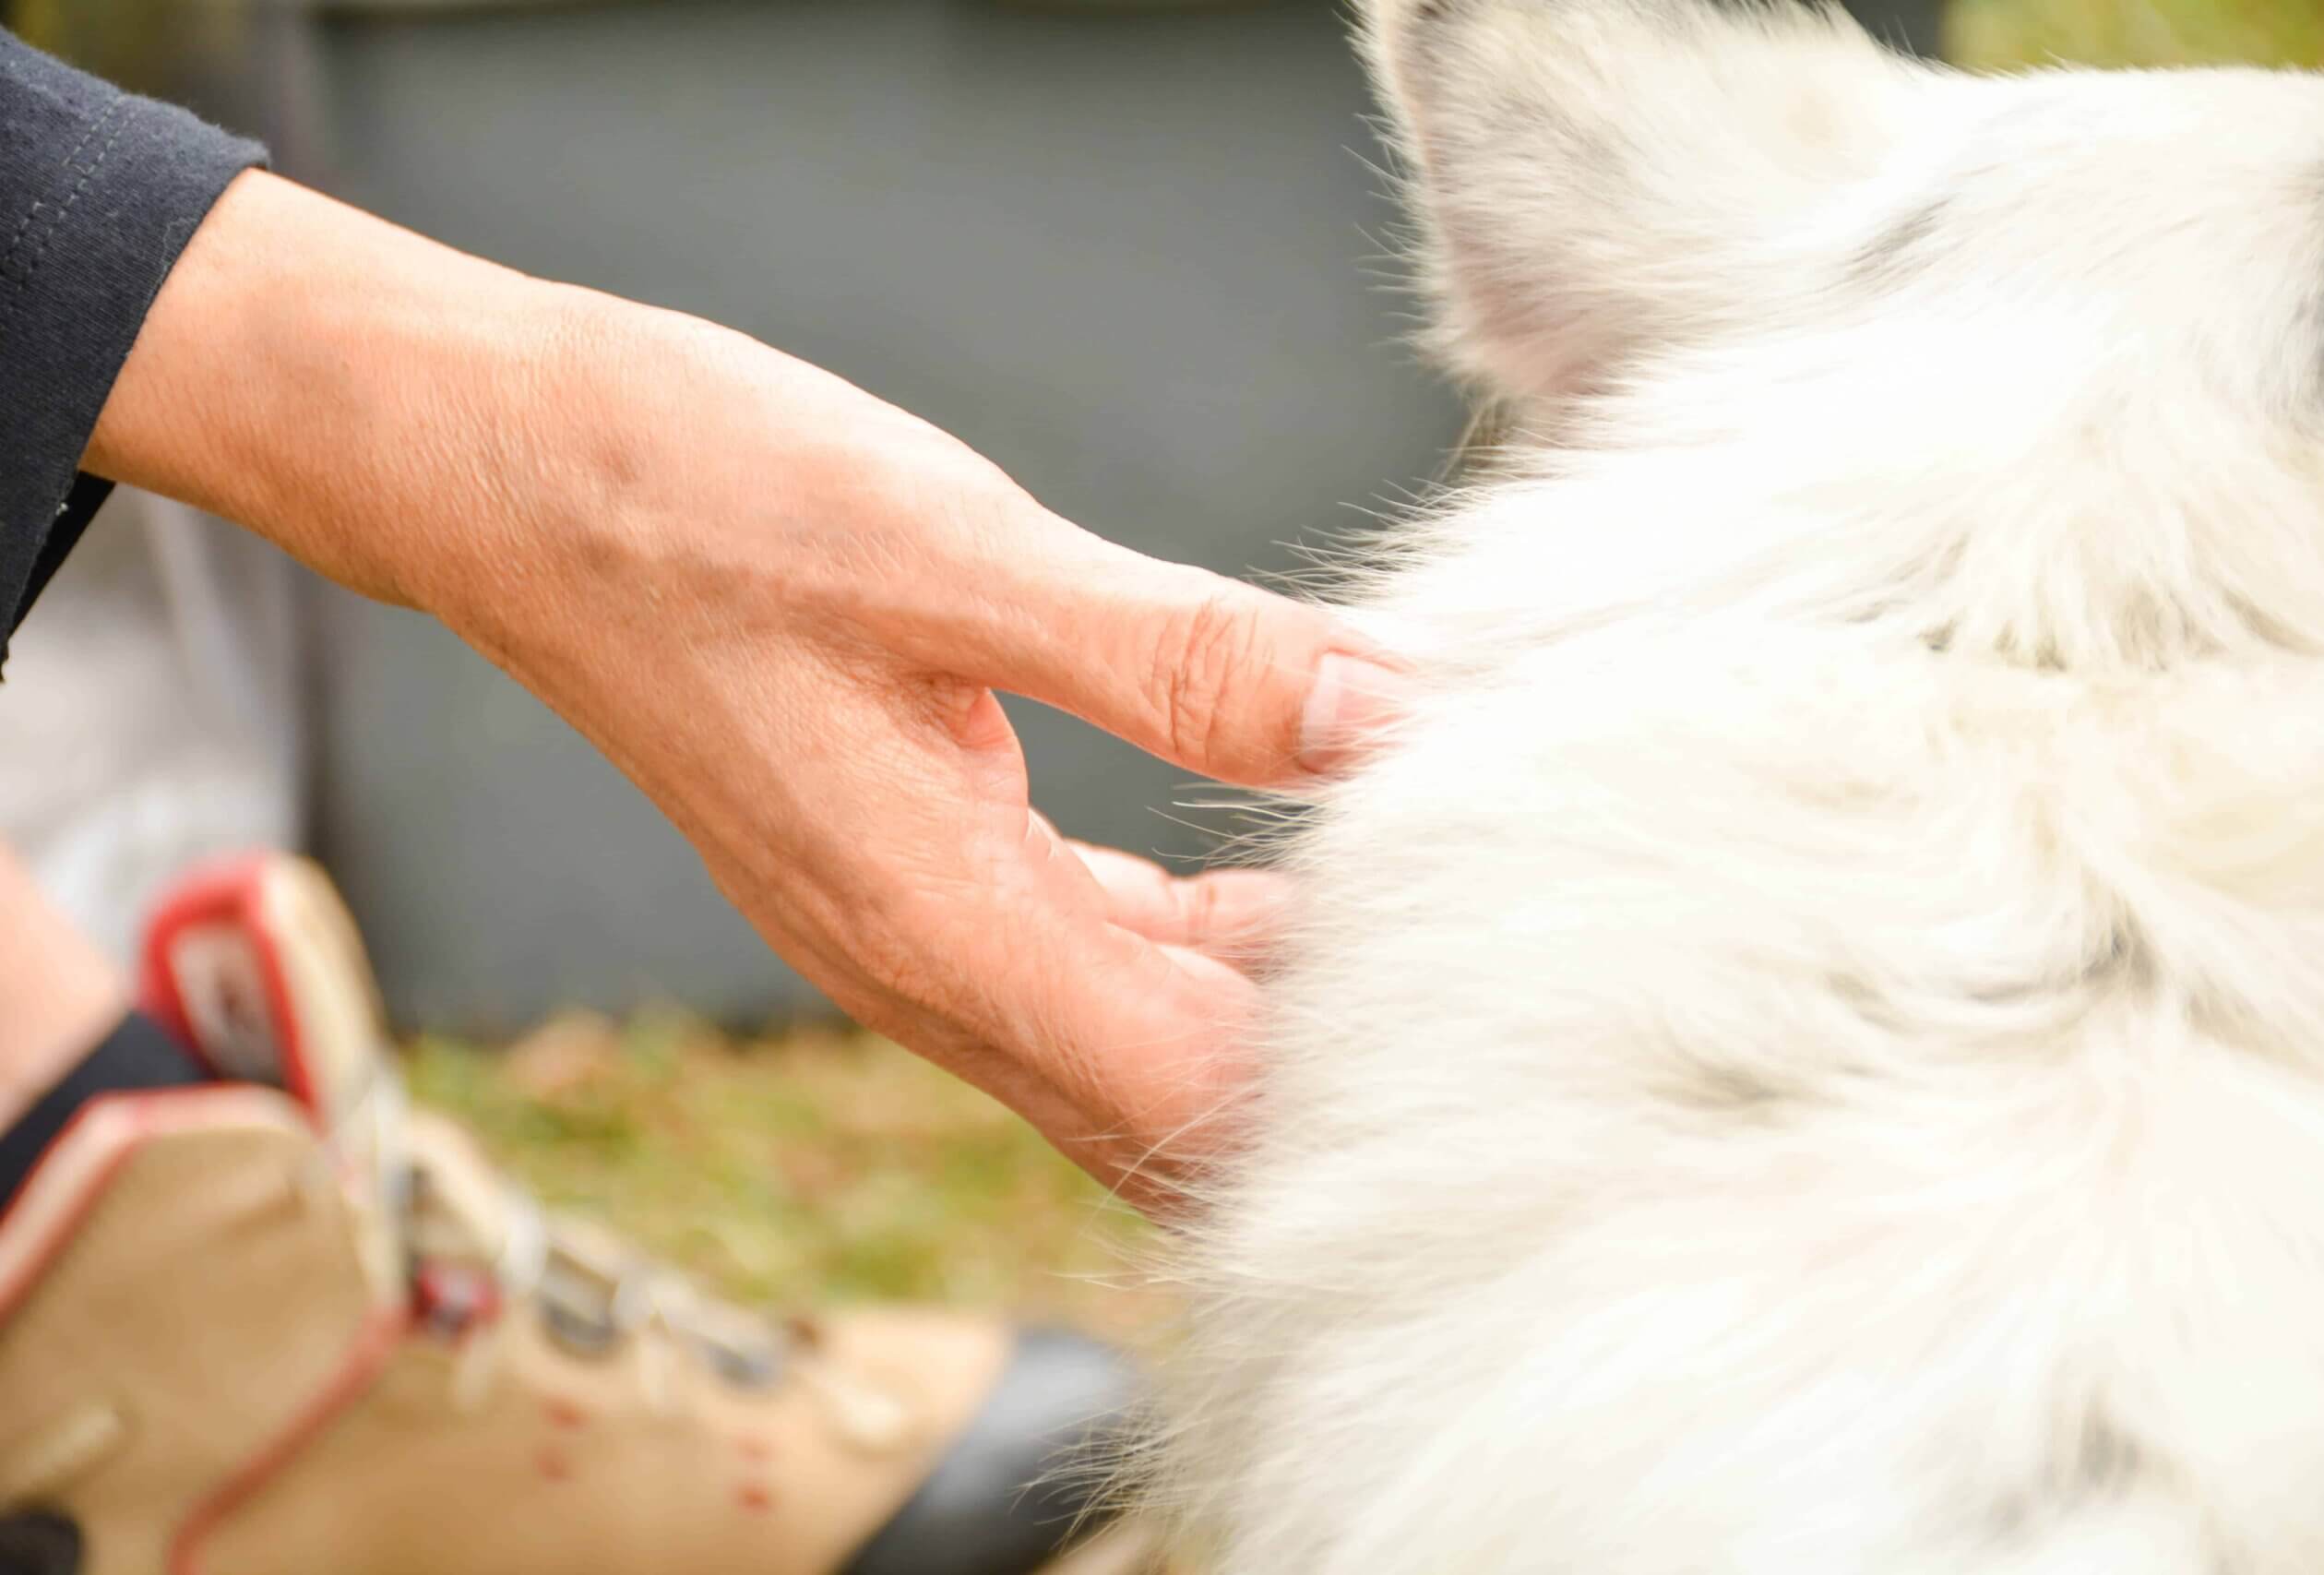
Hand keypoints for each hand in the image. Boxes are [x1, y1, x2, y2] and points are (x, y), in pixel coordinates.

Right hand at [89, 172, 1405, 1199]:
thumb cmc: (698, 497)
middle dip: (1326, 1076)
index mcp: (946, 931)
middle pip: (1170, 1117)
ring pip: (1133, 1050)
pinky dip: (1195, 953)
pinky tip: (1277, 883)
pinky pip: (1087, 967)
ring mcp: (912, 935)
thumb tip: (1385, 713)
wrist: (504, 474)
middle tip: (1484, 977)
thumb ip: (1178, 656)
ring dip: (1266, 1016)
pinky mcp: (907, 873)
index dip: (1350, 1088)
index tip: (1491, 1013)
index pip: (1192, 1106)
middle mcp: (930, 974)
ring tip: (1416, 923)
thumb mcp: (955, 554)